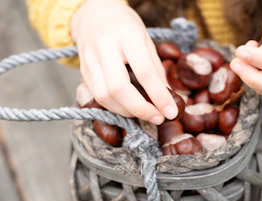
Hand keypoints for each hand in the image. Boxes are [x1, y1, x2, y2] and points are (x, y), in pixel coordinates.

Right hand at [70, 0, 178, 124]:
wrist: (92, 14)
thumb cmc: (124, 27)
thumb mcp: (146, 40)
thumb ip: (155, 68)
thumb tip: (167, 97)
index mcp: (127, 35)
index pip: (144, 71)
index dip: (159, 96)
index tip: (171, 112)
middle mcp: (105, 47)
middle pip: (119, 88)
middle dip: (140, 109)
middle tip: (157, 117)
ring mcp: (90, 60)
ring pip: (104, 96)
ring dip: (127, 111)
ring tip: (144, 113)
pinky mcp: (83, 71)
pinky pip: (97, 96)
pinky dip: (115, 107)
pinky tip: (127, 108)